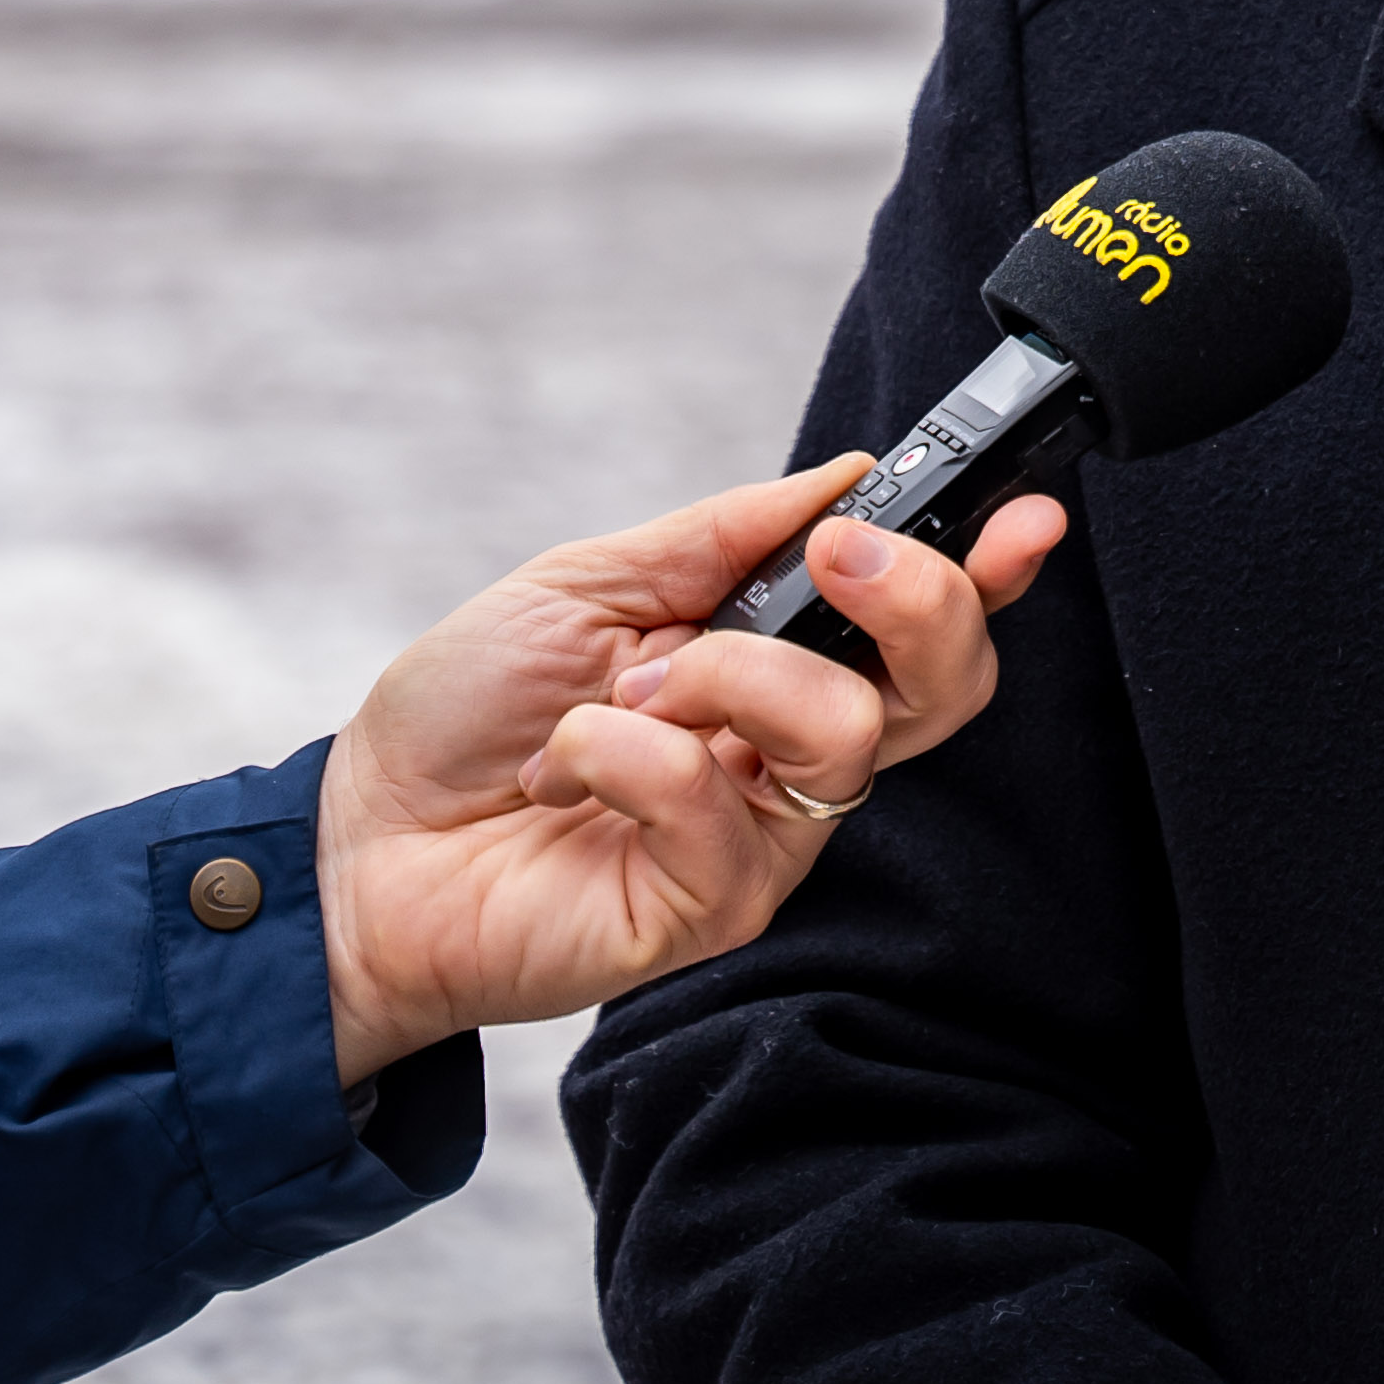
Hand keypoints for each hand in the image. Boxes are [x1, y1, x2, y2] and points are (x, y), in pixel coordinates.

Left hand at [313, 461, 1065, 1083]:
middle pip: (941, 687)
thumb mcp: (589, 581)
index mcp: (777, 667)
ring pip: (843, 731)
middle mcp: (788, 754)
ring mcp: (760, 837)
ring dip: (722, 677)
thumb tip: (850, 476)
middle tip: (839, 560)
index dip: (992, 574)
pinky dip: (624, 751)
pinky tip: (568, 771)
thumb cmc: (466, 714)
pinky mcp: (709, 907)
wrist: (356, 838)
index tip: (1027, 517)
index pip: (921, 629)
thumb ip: (723, 536)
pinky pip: (713, 800)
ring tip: (625, 692)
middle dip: (916, 599)